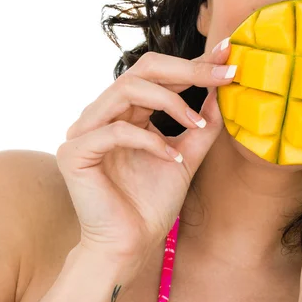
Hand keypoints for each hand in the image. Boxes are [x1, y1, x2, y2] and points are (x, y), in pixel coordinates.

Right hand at [55, 40, 233, 278]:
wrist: (131, 246)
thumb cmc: (153, 202)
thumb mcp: (187, 155)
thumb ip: (201, 123)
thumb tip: (220, 89)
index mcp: (127, 111)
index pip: (159, 75)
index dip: (194, 63)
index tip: (228, 55)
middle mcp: (104, 113)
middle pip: (142, 69)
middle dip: (186, 69)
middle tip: (222, 74)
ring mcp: (85, 130)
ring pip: (127, 88)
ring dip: (170, 102)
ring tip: (195, 123)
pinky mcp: (74, 152)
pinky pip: (116, 130)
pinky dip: (150, 141)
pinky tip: (172, 157)